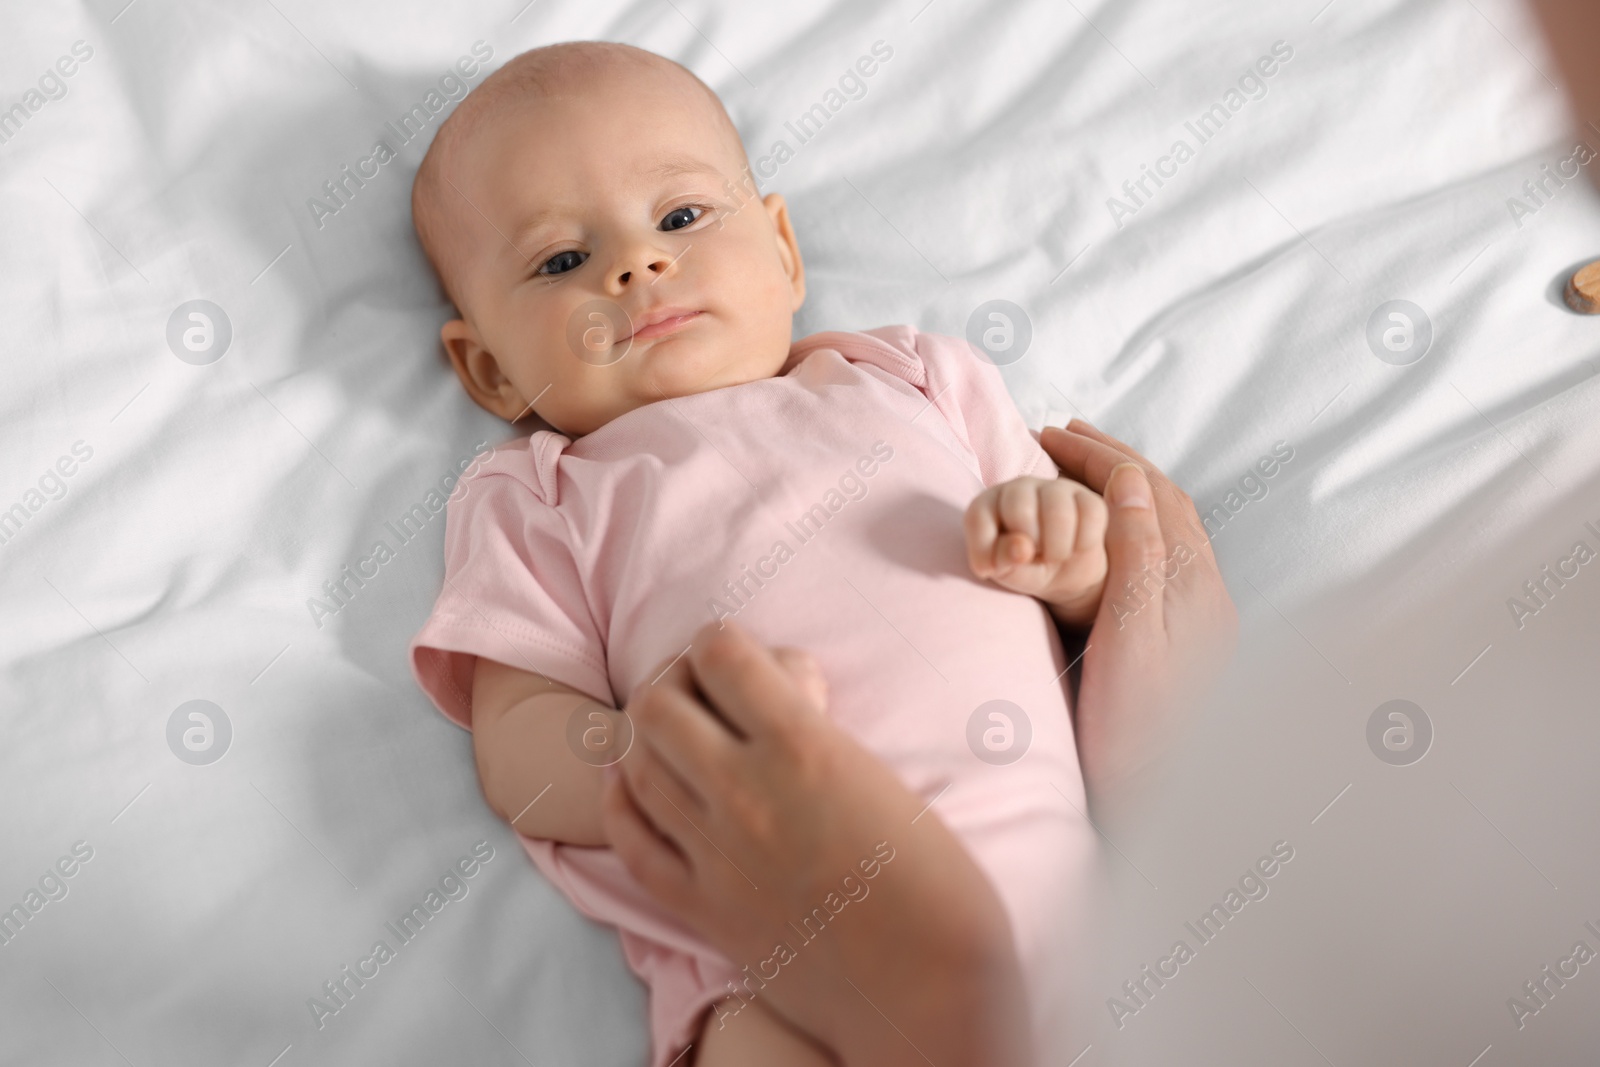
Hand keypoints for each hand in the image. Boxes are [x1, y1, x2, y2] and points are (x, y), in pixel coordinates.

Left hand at [600, 621, 1032, 1066]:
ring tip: (676, 736)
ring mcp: (714, 853)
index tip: (738, 655)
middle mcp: (744, 791)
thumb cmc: (933, 876)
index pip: (720, 652)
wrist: (928, 985)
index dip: (723, 641)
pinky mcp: (701, 907)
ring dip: (649, 738)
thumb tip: (779, 690)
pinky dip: (624, 803)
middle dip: (675, 682)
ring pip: (636, 765)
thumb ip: (815, 723)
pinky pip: (632, 842)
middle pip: (658, 703)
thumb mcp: (879, 769)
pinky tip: (633, 787)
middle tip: (703, 694)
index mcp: (802, 745)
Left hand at [964, 475, 1107, 627]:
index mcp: (987, 504)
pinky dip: (1084, 542)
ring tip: (1055, 557)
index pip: (978, 517)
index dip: (985, 549)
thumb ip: (1003, 560)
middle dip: (1028, 544)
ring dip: (1058, 547)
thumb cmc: (1023, 567)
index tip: (993, 569)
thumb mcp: (1005, 571)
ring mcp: (1054, 488)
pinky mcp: (1087, 497)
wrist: (1062, 571)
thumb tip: (1022, 547)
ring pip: (1058, 511)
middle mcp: (1018, 488)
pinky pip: (1090, 514)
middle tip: (1033, 559)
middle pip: (1020, 507)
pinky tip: (1076, 548)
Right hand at [1038, 420, 1237, 817]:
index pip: (1150, 494)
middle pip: (1164, 504)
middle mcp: (1206, 595)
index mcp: (1195, 586)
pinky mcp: (1186, 642)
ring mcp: (1199, 620)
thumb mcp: (1129, 635)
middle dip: (1113, 463)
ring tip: (1078, 472)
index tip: (1053, 435)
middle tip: (1062, 437)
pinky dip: (1129, 527)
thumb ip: (1135, 553)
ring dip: (1122, 492)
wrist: (1161, 808)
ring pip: (1166, 529)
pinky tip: (1104, 536)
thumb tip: (1129, 478)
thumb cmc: (1138, 732)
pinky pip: (1160, 557)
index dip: (1102, 457)